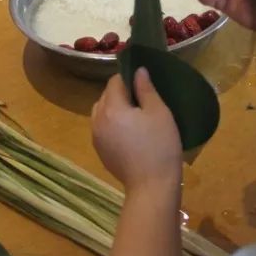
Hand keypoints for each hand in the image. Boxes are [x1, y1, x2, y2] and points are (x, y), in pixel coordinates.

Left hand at [92, 69, 182, 193]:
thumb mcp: (159, 113)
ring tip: (136, 116)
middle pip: (106, 95)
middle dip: (122, 93)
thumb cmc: (160, 146)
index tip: (145, 84)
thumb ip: (146, 89)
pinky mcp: (99, 150)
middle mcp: (97, 119)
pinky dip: (112, 123)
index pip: (115, 81)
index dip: (129, 77)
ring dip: (115, 108)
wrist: (151, 186)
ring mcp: (96, 136)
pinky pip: (102, 127)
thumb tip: (139, 70)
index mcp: (111, 107)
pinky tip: (130, 132)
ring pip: (102, 111)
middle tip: (144, 100)